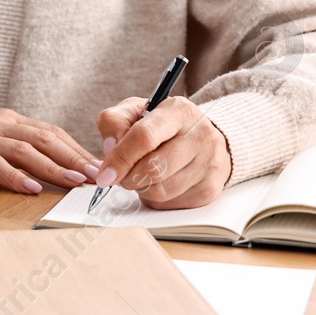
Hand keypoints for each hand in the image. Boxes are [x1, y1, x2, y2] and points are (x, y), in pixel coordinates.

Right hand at [0, 109, 100, 193]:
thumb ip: (14, 149)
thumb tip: (50, 169)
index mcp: (7, 120)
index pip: (51, 132)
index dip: (77, 149)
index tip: (101, 167)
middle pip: (45, 137)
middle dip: (76, 157)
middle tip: (100, 176)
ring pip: (25, 150)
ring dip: (54, 167)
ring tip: (76, 182)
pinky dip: (14, 176)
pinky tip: (30, 188)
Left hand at [94, 96, 231, 208]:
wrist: (200, 137)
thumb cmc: (161, 124)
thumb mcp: (134, 111)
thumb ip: (114, 123)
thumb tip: (109, 150)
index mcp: (178, 111)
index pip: (145, 137)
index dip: (121, 158)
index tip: (105, 175)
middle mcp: (200, 135)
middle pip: (153, 169)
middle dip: (128, 177)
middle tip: (122, 175)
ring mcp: (209, 164)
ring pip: (161, 191)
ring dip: (141, 188)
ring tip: (141, 175)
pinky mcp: (211, 188)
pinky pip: (171, 204)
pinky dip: (155, 198)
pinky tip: (158, 183)